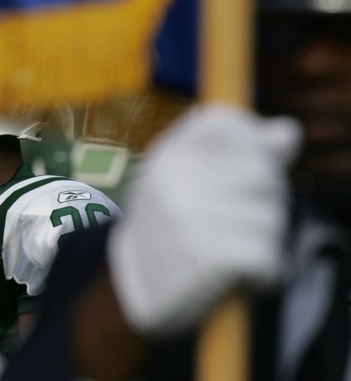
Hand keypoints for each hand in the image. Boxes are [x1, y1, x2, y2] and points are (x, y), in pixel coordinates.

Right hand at [108, 104, 300, 337]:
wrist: (128, 293)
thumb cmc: (166, 231)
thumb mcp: (185, 181)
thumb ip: (239, 152)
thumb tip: (288, 130)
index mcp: (166, 155)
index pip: (227, 123)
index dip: (250, 145)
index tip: (241, 174)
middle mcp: (175, 179)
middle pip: (262, 176)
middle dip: (263, 205)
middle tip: (234, 228)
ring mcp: (192, 216)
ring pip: (271, 220)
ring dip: (261, 244)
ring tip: (227, 255)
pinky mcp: (213, 256)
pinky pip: (269, 258)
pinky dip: (262, 276)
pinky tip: (235, 279)